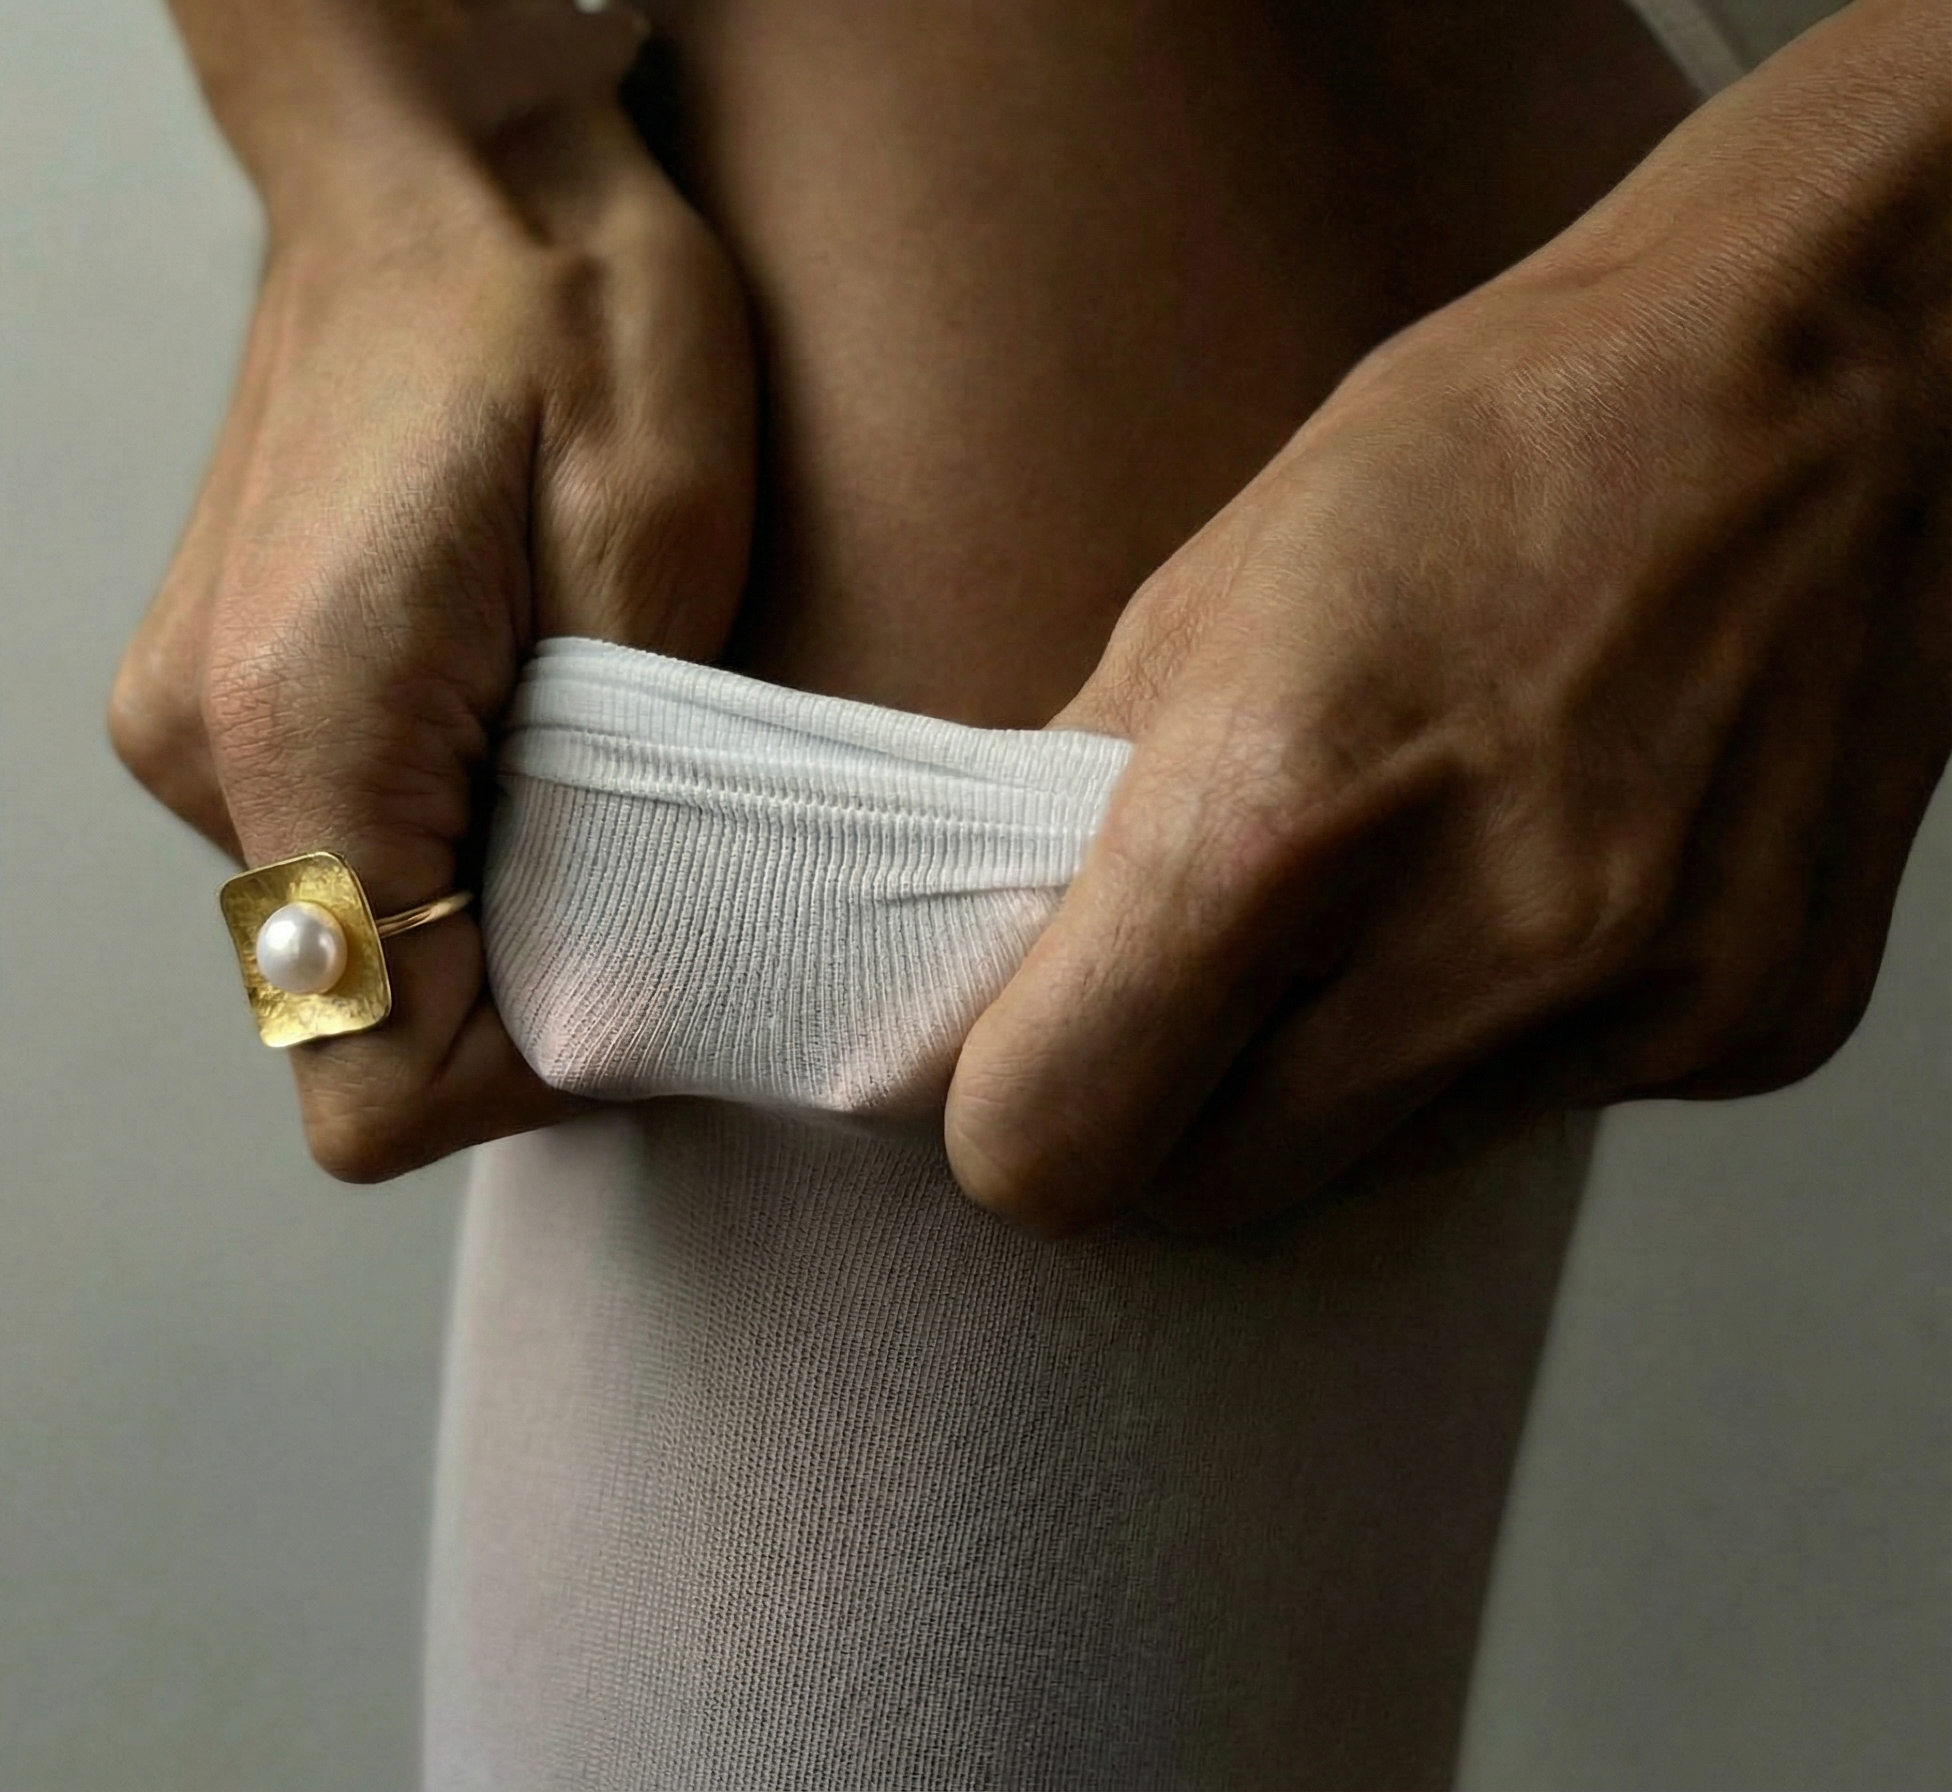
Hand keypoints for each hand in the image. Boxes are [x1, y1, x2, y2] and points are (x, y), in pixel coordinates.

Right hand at [110, 95, 754, 1180]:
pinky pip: (339, 852)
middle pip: (369, 1024)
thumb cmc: (560, 300)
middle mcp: (202, 754)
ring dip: (488, 895)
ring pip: (358, 941)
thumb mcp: (656, 526)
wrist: (433, 162)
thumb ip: (617, 789)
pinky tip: (511, 714)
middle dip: (530, 978)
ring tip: (577, 740)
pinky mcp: (209, 698)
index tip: (658, 957)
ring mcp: (189, 730)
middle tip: (645, 835)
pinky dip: (441, 833)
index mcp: (303, 722)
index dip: (539, 1070)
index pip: (386, 1077)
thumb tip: (603, 977)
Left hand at [946, 246, 1950, 1237]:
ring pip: (1376, 1171)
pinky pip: (1539, 1113)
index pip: (1056, 1138)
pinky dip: (1493, 1040)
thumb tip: (1000, 978)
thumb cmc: (1487, 448)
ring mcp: (1638, 1004)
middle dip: (1167, 1113)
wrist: (1819, 372)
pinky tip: (1534, 878)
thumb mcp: (1204, 602)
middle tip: (1184, 990)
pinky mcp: (1755, 1028)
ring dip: (1335, 1083)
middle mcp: (1479, 943)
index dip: (1014, 1113)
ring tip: (1386, 894)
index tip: (1027, 1059)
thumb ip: (1081, 826)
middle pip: (1209, 1190)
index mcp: (1280, 815)